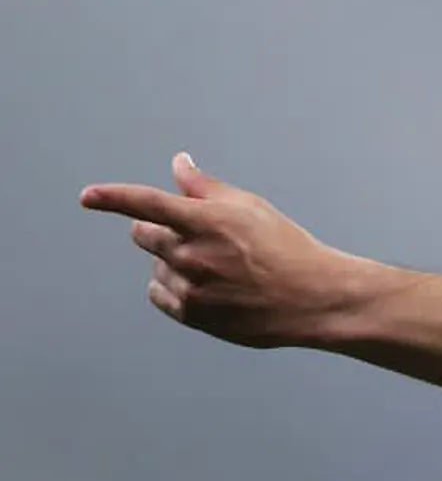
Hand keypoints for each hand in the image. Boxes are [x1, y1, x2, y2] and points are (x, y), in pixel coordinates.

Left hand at [80, 152, 363, 347]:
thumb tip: (178, 165)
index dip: (112, 197)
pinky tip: (206, 288)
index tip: (87, 196)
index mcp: (206, 221)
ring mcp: (191, 287)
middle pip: (143, 234)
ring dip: (173, 262)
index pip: (145, 203)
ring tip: (218, 269)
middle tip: (199, 238)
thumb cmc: (287, 248)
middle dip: (161, 231)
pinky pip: (159, 294)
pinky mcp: (193, 315)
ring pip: (155, 266)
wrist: (315, 299)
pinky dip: (172, 287)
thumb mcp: (251, 208)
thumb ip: (206, 187)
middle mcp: (193, 254)